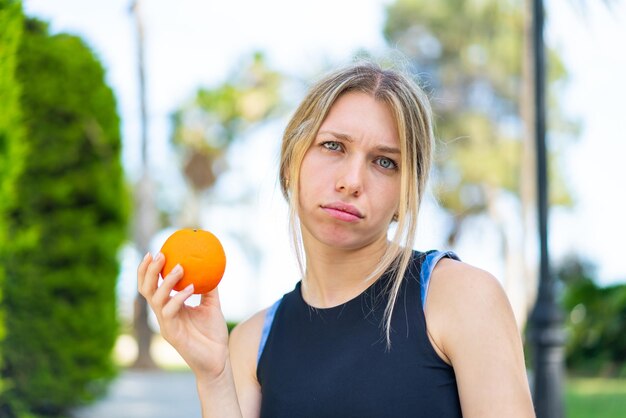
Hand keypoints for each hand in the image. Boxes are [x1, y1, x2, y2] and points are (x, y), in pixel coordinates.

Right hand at [137, 252, 229, 378]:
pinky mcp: (171, 333)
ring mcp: (165, 324)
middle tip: (160, 254)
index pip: (152, 286)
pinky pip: (171, 312)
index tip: (153, 251)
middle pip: (147, 290)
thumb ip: (209, 288)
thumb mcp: (212, 305)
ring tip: (179, 267)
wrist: (218, 359)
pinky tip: (190, 288)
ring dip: (167, 282)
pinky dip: (179, 298)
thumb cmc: (213, 334)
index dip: (148, 270)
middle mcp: (163, 314)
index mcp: (169, 307)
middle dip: (150, 271)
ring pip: (156, 299)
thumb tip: (212, 266)